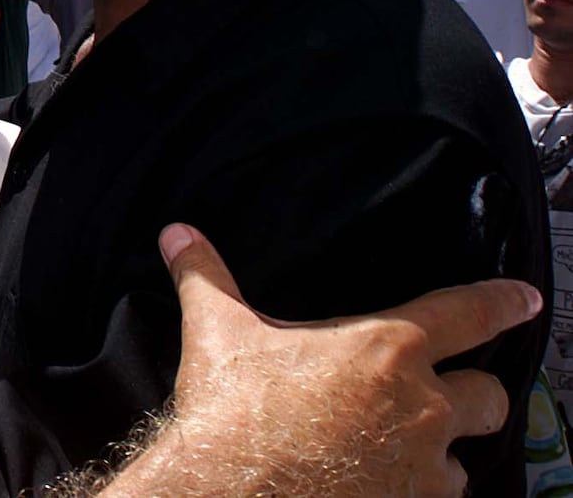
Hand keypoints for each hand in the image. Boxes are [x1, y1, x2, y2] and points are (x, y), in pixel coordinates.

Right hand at [140, 224, 541, 496]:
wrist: (230, 491)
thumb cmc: (235, 410)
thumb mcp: (219, 331)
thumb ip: (204, 274)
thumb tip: (175, 232)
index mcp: (384, 347)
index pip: (467, 313)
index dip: (503, 301)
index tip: (528, 298)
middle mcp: (420, 406)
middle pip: (489, 395)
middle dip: (471, 393)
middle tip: (436, 395)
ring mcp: (423, 470)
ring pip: (466, 459)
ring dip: (442, 452)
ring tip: (399, 450)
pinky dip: (418, 493)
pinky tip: (382, 486)